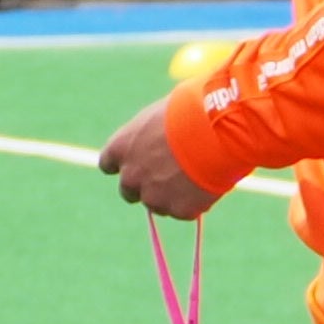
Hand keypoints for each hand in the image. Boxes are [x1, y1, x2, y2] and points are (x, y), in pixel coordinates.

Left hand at [97, 97, 219, 218]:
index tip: (138, 163)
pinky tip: (208, 184)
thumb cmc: (189, 112)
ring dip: (172, 197)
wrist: (215, 132)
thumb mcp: (159, 117)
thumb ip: (150, 136)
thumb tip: (159, 140)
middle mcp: (131, 176)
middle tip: (168, 177)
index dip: (126, 165)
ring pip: (158, 205)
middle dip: (145, 187)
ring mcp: (154, 196)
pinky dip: (195, 203)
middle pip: (128, 191)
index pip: (108, 164)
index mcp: (120, 148)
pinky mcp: (179, 210)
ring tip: (196, 177)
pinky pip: (185, 211)